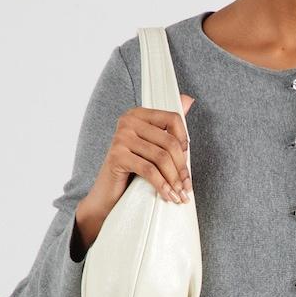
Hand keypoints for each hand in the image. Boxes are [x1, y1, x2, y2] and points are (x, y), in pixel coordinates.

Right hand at [73, 97, 196, 257]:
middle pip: (169, 142)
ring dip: (174, 180)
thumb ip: (169, 126)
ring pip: (161, 158)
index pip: (173, 118)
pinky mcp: (117, 156)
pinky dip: (162, 186)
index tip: (186, 162)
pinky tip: (168, 197)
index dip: (184, 142)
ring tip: (180, 195)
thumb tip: (189, 99)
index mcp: (138, 114)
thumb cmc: (132, 172)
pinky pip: (150, 170)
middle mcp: (128, 121)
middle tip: (186, 187)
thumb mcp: (153, 148)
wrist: (107, 196)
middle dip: (182, 168)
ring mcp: (120, 137)